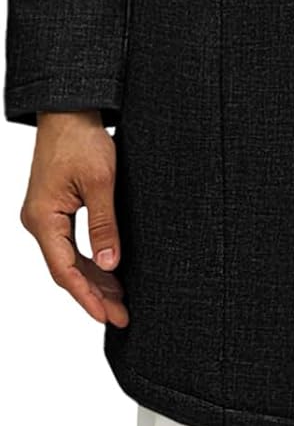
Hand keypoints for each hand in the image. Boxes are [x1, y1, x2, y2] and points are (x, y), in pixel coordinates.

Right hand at [20, 111, 128, 326]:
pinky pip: (70, 244)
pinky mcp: (55, 209)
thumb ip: (104, 225)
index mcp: (44, 218)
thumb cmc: (82, 140)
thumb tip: (111, 264)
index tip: (107, 316)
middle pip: (67, 269)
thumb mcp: (100, 182)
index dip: (87, 296)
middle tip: (121, 315)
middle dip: (94, 294)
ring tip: (120, 301)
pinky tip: (109, 272)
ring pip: (69, 259)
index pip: (65, 270)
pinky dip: (90, 260)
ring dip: (94, 279)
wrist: (69, 110)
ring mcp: (45, 216)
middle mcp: (39, 221)